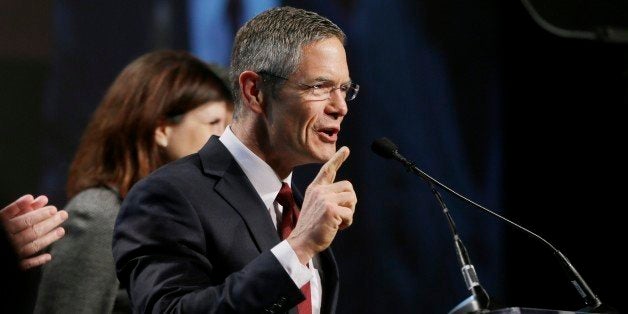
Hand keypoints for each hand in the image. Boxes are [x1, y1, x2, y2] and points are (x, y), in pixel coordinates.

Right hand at [0, 195, 67, 269]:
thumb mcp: (2, 217)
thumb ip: (18, 208)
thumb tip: (36, 198)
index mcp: (3, 227)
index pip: (25, 220)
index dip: (40, 214)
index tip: (53, 208)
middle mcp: (7, 240)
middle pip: (32, 231)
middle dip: (50, 222)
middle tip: (64, 214)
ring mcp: (9, 254)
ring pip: (32, 246)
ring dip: (49, 239)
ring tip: (61, 230)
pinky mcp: (11, 266)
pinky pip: (25, 265)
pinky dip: (37, 261)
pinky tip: (48, 256)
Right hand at [287, 146, 356, 263]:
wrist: (301, 242)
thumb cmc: (312, 228)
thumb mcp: (317, 207)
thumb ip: (328, 197)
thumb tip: (349, 196)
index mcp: (315, 189)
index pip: (328, 170)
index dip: (338, 159)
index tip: (346, 150)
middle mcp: (319, 191)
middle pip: (349, 187)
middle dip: (350, 202)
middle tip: (341, 215)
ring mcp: (325, 199)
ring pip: (352, 198)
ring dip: (349, 212)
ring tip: (337, 221)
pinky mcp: (331, 210)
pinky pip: (350, 213)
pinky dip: (347, 222)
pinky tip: (337, 227)